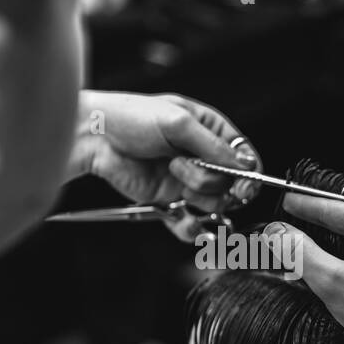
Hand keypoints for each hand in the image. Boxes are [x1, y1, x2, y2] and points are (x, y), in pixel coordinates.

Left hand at [70, 91, 259, 211]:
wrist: (95, 138)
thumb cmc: (131, 116)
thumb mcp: (178, 122)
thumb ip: (213, 146)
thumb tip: (242, 166)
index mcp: (210, 130)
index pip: (244, 156)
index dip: (248, 173)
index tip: (243, 183)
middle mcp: (202, 157)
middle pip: (232, 184)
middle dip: (214, 180)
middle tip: (194, 172)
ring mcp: (186, 181)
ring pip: (214, 203)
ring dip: (197, 193)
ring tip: (174, 173)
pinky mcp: (170, 200)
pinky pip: (190, 222)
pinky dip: (191, 227)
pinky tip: (186, 220)